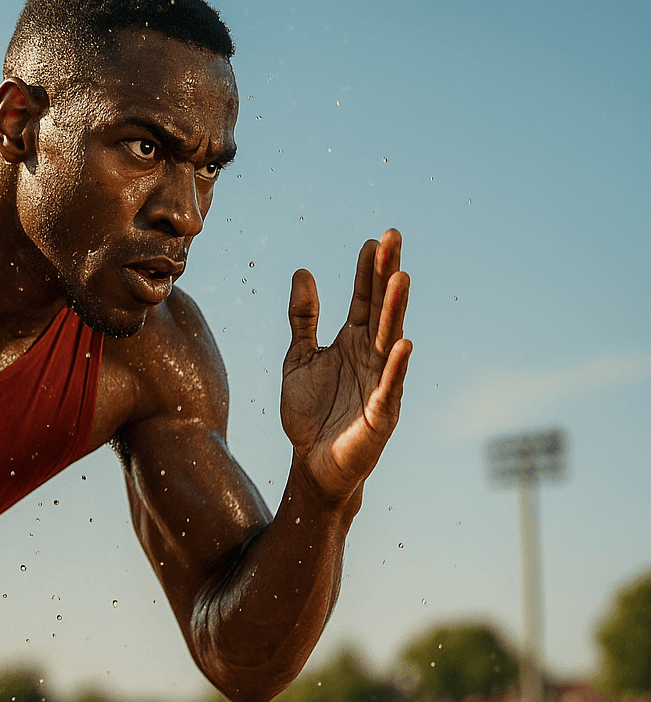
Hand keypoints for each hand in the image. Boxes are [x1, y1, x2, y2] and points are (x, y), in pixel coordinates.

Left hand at [280, 228, 411, 501]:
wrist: (311, 462)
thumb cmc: (309, 413)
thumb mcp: (298, 358)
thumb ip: (302, 319)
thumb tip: (302, 272)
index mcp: (353, 342)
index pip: (364, 298)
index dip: (367, 271)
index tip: (372, 239)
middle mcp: (372, 356)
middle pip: (382, 309)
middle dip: (387, 275)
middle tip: (393, 239)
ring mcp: (380, 382)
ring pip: (391, 340)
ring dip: (396, 310)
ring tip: (400, 278)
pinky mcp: (381, 413)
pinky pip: (390, 387)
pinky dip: (397, 366)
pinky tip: (403, 343)